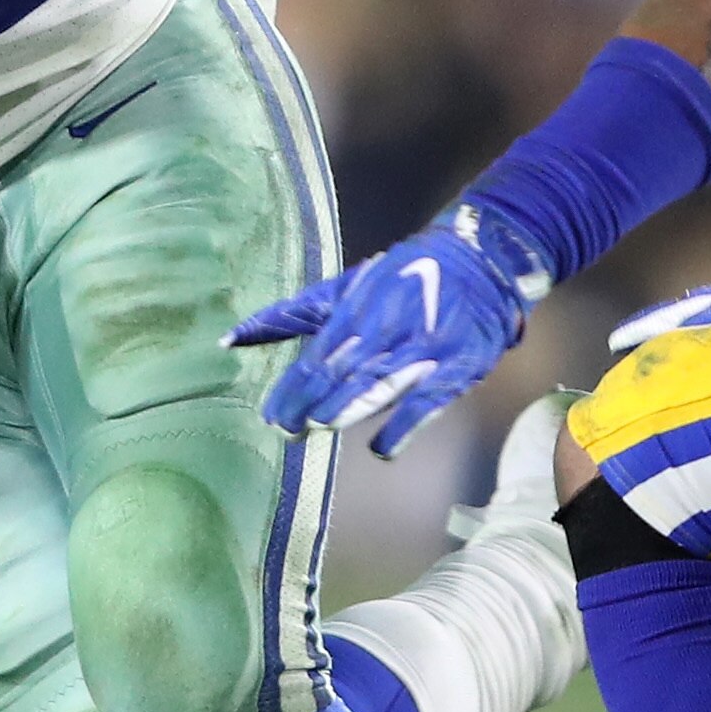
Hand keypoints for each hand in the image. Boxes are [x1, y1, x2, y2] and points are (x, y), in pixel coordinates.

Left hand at [229, 201, 552, 456]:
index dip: (292, 389)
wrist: (479, 262)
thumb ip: (293, 315)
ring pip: (378, 388)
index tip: (271, 415)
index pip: (317, 357)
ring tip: (319, 427)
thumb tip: (231, 338)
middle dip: (311, 404)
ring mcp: (423, 351)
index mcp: (360, 309)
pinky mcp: (456, 369)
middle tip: (285, 429)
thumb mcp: (347, 287)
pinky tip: (381, 449)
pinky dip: (403, 428)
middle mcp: (388, 330)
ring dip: (346, 411)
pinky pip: (426, 404)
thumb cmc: (403, 277)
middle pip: (342, 375)